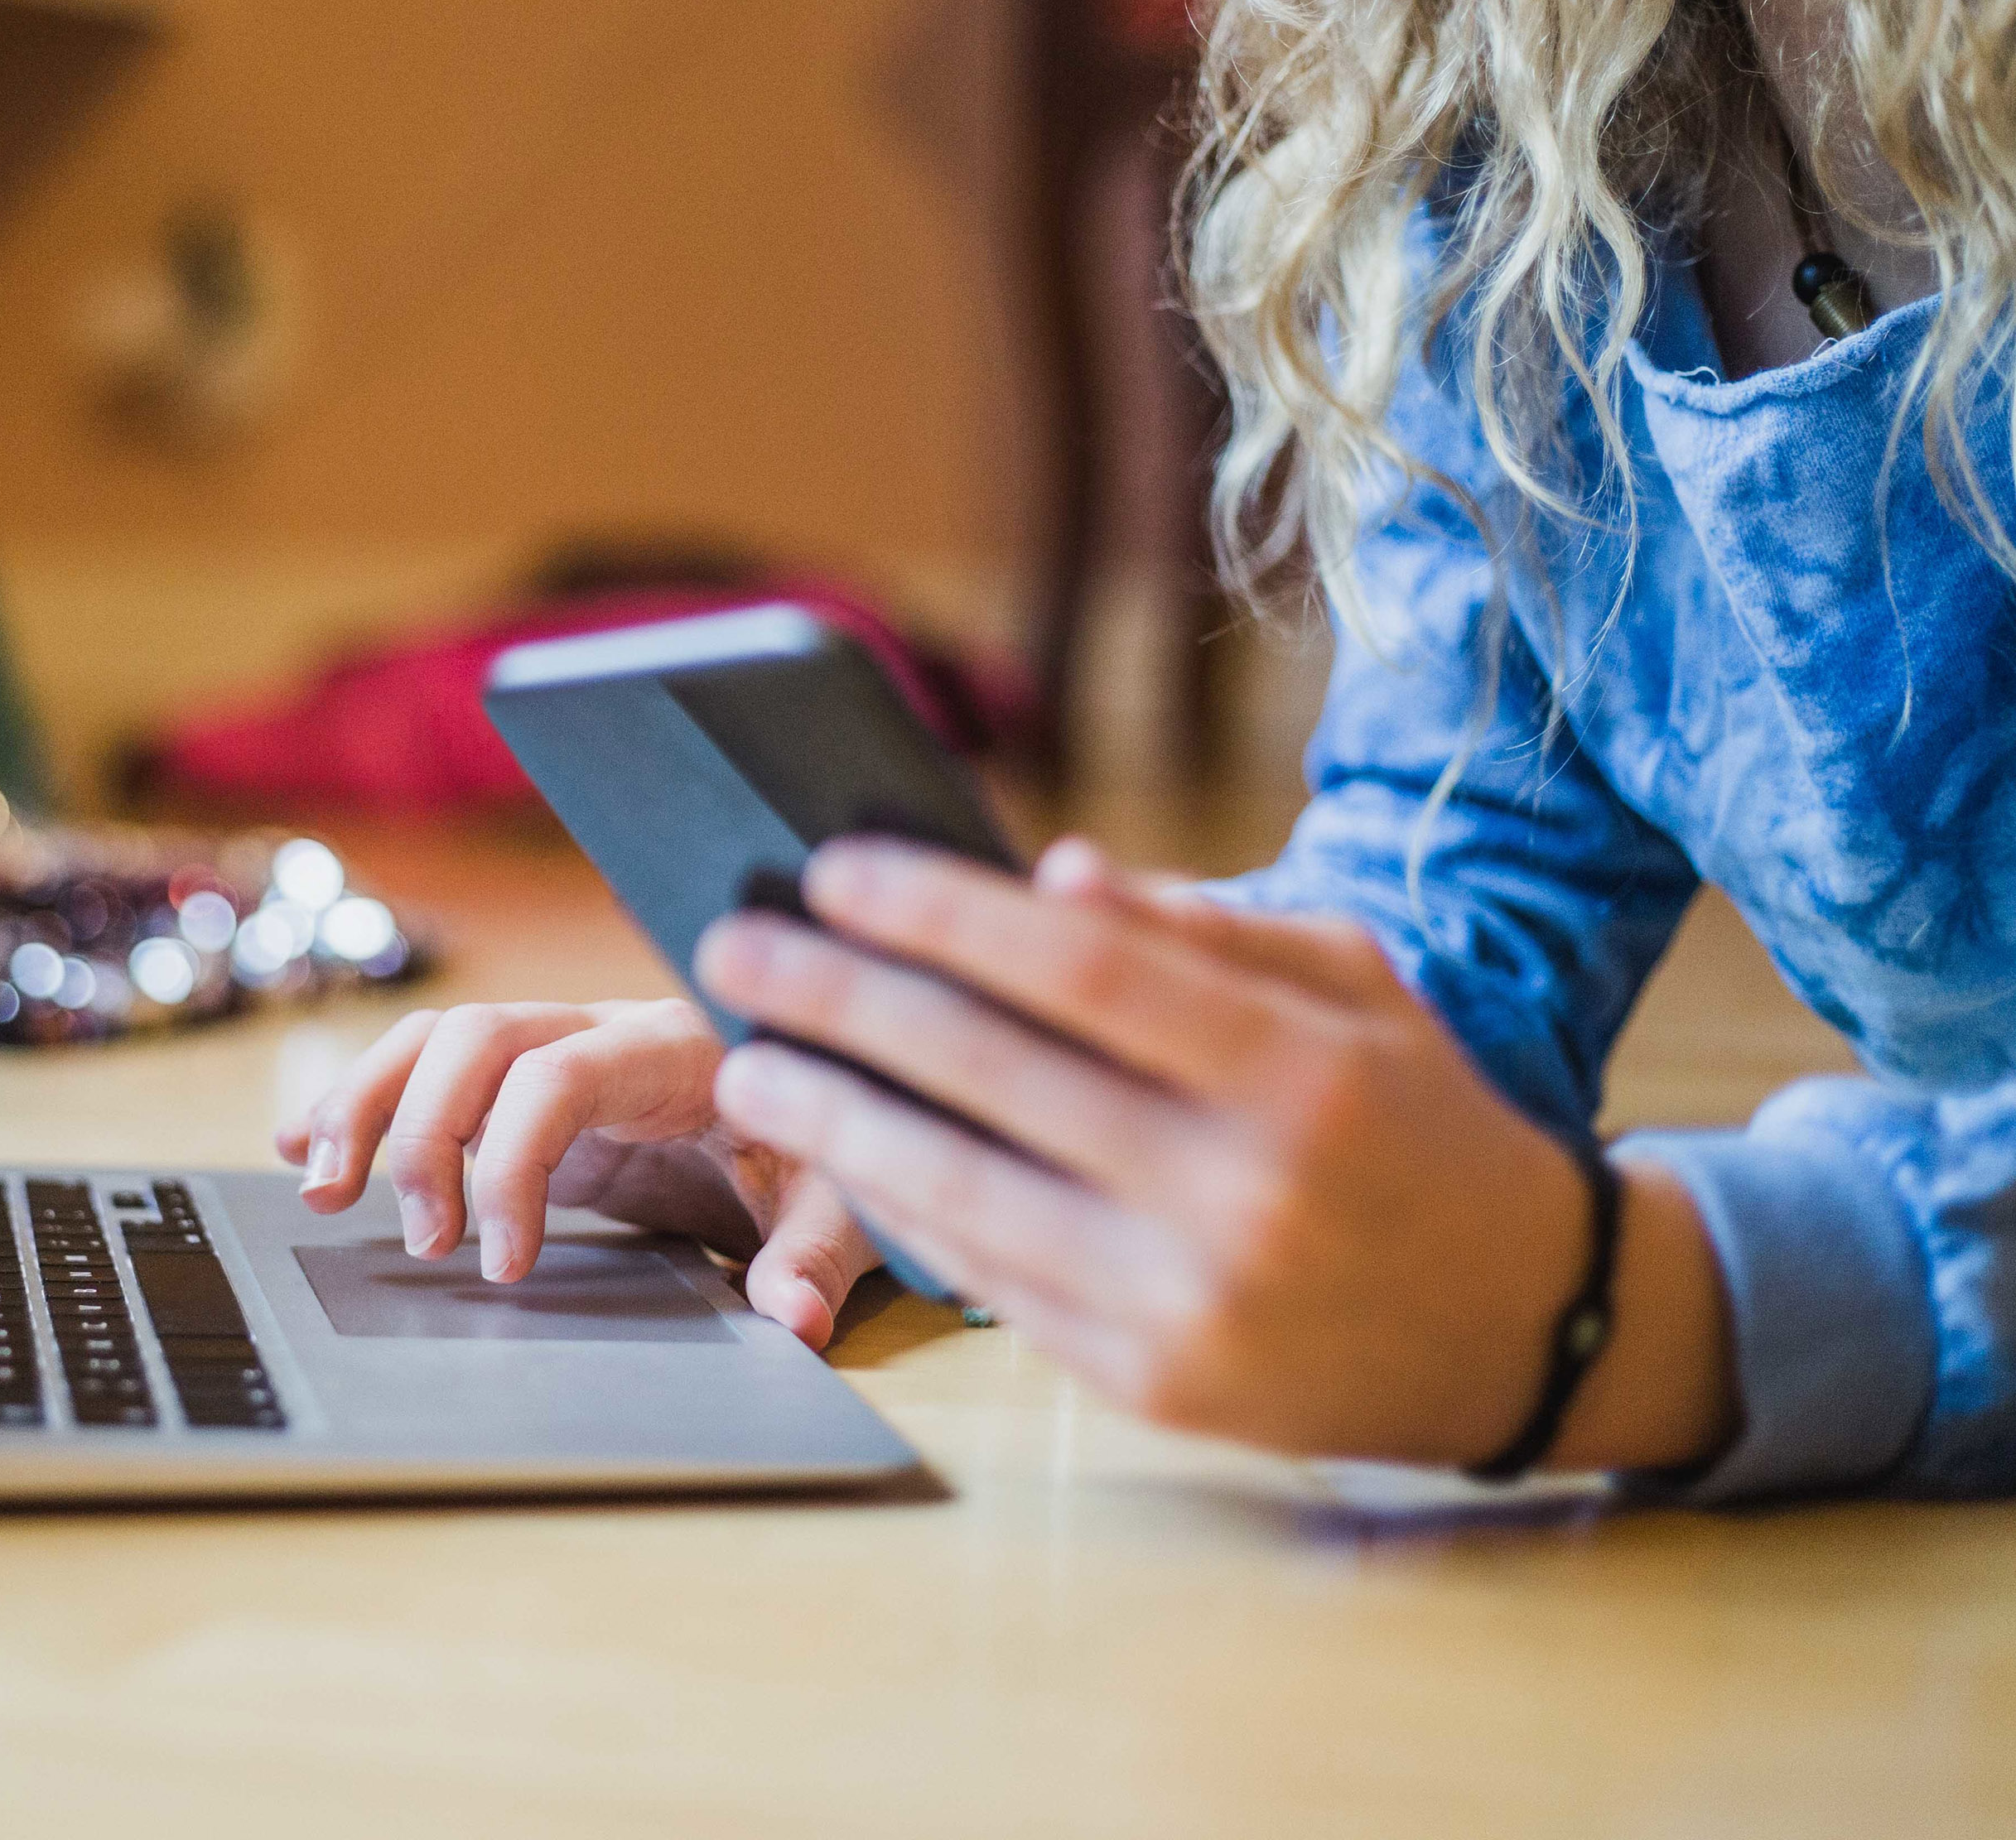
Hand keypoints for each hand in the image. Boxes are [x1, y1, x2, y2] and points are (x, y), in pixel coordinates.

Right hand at [272, 1000, 881, 1348]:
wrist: (839, 1112)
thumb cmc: (845, 1152)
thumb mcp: (853, 1205)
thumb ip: (818, 1254)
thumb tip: (790, 1318)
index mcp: (678, 1051)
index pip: (556, 1075)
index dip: (510, 1163)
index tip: (503, 1264)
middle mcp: (606, 1032)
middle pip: (476, 1038)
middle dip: (423, 1132)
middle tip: (421, 1242)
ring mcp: (562, 1052)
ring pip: (439, 1040)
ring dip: (371, 1106)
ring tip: (323, 1188)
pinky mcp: (533, 1088)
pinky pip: (433, 1070)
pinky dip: (365, 1100)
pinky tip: (303, 1146)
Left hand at [694, 835, 1738, 1470]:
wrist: (1526, 1327)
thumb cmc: (1420, 1124)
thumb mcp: (1355, 989)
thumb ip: (1204, 927)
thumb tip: (1052, 870)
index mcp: (1298, 1073)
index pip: (1078, 967)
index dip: (941, 912)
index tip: (833, 869)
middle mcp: (1240, 1195)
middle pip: (991, 1073)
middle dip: (840, 1001)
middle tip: (732, 944)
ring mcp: (1189, 1305)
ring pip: (962, 1192)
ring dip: (831, 1120)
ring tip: (744, 1058)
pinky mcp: (1152, 1389)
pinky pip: (991, 1281)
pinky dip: (900, 1210)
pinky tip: (833, 1151)